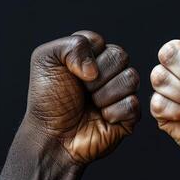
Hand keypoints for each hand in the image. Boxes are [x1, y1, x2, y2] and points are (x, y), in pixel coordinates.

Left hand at [26, 30, 139, 164]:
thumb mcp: (46, 60)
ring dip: (105, 95)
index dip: (87, 57)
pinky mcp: (130, 113)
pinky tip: (102, 118)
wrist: (53, 136)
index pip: (102, 43)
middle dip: (98, 77)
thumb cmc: (48, 101)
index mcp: (92, 57)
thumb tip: (96, 68)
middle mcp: (109, 72)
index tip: (73, 73)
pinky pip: (132, 103)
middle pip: (121, 56)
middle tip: (84, 90)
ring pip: (131, 78)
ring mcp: (121, 92)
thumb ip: (72, 45)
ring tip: (93, 105)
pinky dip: (113, 112)